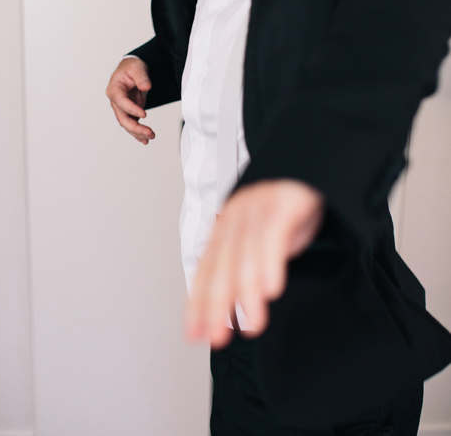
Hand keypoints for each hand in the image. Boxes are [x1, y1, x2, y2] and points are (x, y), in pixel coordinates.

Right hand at [106, 56, 154, 143]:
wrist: (132, 70)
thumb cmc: (131, 67)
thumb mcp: (136, 67)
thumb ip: (141, 77)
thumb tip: (146, 87)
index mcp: (114, 90)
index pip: (121, 102)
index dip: (131, 109)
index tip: (144, 114)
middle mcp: (116, 101)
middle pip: (122, 118)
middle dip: (135, 128)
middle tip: (149, 132)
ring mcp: (122, 108)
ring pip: (127, 124)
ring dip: (138, 132)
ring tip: (151, 136)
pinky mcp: (130, 112)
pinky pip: (133, 124)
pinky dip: (138, 133)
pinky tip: (145, 139)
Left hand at [186, 179, 323, 347]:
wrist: (305, 164)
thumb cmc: (282, 208)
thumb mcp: (258, 239)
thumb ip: (243, 269)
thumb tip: (230, 309)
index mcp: (223, 231)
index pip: (205, 272)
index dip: (197, 305)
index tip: (194, 333)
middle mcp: (233, 221)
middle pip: (219, 268)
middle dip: (215, 306)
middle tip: (215, 336)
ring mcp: (255, 212)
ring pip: (245, 257)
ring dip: (246, 295)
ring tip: (250, 324)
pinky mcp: (281, 205)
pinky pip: (272, 237)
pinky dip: (269, 265)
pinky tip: (269, 289)